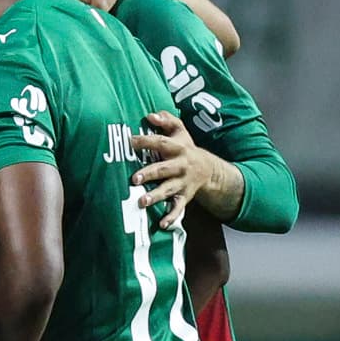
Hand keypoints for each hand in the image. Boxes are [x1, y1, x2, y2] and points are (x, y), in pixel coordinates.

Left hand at [132, 110, 238, 225]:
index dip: (146, 141)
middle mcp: (181, 166)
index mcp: (178, 148)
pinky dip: (171, 217)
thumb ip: (167, 120)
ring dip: (156, 196)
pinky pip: (178, 208)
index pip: (161, 143)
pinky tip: (162, 225)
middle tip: (134, 178)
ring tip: (142, 202)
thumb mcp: (180, 131)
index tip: (130, 141)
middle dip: (150, 173)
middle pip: (164, 169)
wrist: (208, 170)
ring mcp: (183, 183)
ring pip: (169, 190)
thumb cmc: (185, 148)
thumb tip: (150, 115)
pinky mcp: (184, 197)